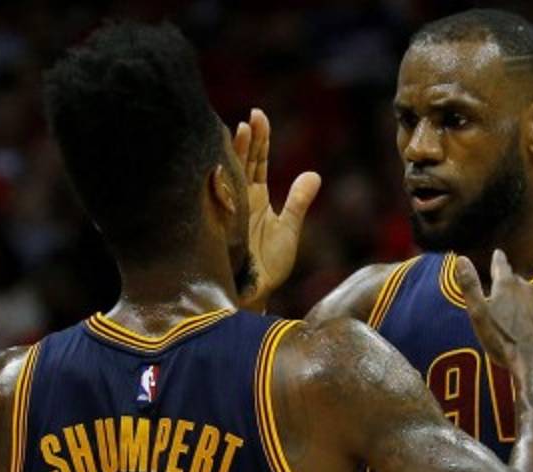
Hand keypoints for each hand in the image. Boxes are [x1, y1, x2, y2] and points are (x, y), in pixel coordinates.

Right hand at [232, 108, 320, 310]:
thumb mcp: (288, 230)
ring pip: (229, 175)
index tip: (259, 116)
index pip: (258, 160)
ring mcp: (229, 210)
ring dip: (233, 155)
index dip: (259, 139)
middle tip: (250, 118)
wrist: (256, 294)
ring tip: (238, 130)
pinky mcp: (222, 225)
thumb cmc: (270, 266)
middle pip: (242, 162)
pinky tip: (219, 163)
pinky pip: (218, 199)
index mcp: (256, 196)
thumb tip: (314, 174)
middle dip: (246, 140)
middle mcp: (240, 198)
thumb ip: (299, 203)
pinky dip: (219, 181)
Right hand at [455, 250, 532, 376]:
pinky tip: (526, 329)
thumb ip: (470, 286)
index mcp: (507, 285)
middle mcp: (527, 288)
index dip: (497, 259)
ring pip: (528, 296)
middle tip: (498, 297)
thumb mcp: (479, 314)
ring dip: (520, 301)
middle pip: (515, 281)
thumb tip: (461, 259)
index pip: (500, 264)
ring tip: (511, 318)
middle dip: (507, 285)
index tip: (497, 253)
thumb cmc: (503, 341)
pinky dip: (532, 315)